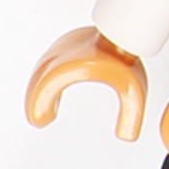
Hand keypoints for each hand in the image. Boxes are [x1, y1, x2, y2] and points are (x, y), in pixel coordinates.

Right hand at [24, 27, 145, 136]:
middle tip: (38, 120)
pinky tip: (53, 94)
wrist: (125, 32)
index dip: (39, 103)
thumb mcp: (133, 91)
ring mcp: (63, 44)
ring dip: (38, 89)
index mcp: (81, 64)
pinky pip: (47, 63)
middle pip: (40, 76)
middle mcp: (67, 50)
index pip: (50, 83)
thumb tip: (127, 137)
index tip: (40, 121)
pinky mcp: (65, 42)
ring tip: (44, 112)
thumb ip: (131, 114)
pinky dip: (43, 79)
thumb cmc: (127, 57)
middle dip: (36, 100)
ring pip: (41, 69)